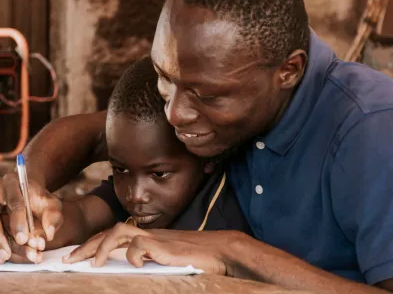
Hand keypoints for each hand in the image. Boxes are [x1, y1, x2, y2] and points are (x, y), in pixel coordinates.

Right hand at [0, 172, 62, 262]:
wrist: (24, 193)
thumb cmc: (39, 199)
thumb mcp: (51, 203)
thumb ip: (53, 216)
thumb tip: (49, 235)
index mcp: (13, 184)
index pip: (15, 203)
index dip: (18, 222)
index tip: (23, 239)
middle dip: (6, 238)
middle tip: (13, 254)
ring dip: (0, 244)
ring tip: (6, 258)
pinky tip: (2, 257)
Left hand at [69, 222, 236, 274]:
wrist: (219, 249)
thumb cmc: (197, 254)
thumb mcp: (168, 255)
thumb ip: (151, 256)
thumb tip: (134, 265)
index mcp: (148, 236)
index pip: (115, 234)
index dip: (95, 243)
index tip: (79, 255)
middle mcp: (149, 233)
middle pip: (111, 231)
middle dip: (88, 245)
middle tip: (70, 259)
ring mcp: (156, 238)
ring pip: (120, 231)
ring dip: (102, 246)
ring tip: (92, 264)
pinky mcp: (164, 246)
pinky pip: (139, 245)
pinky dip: (132, 254)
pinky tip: (135, 264)